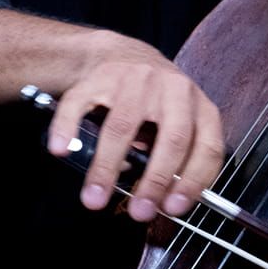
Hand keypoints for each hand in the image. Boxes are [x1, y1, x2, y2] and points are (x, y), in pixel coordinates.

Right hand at [47, 35, 225, 221]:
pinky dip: (67, 129)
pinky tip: (60, 150)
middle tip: (139, 211)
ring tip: (94, 197)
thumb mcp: (177, 128)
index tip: (173, 208)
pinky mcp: (100, 77)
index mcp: (200, 107)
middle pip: (171, 138)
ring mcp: (137, 79)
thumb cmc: (156, 105)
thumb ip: (175, 161)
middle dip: (155, 180)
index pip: (207, 148)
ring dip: (107, 166)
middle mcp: (175, 89)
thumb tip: (159, 201)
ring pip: (123, 126)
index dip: (193, 181)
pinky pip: (80, 104)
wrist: (126, 57)